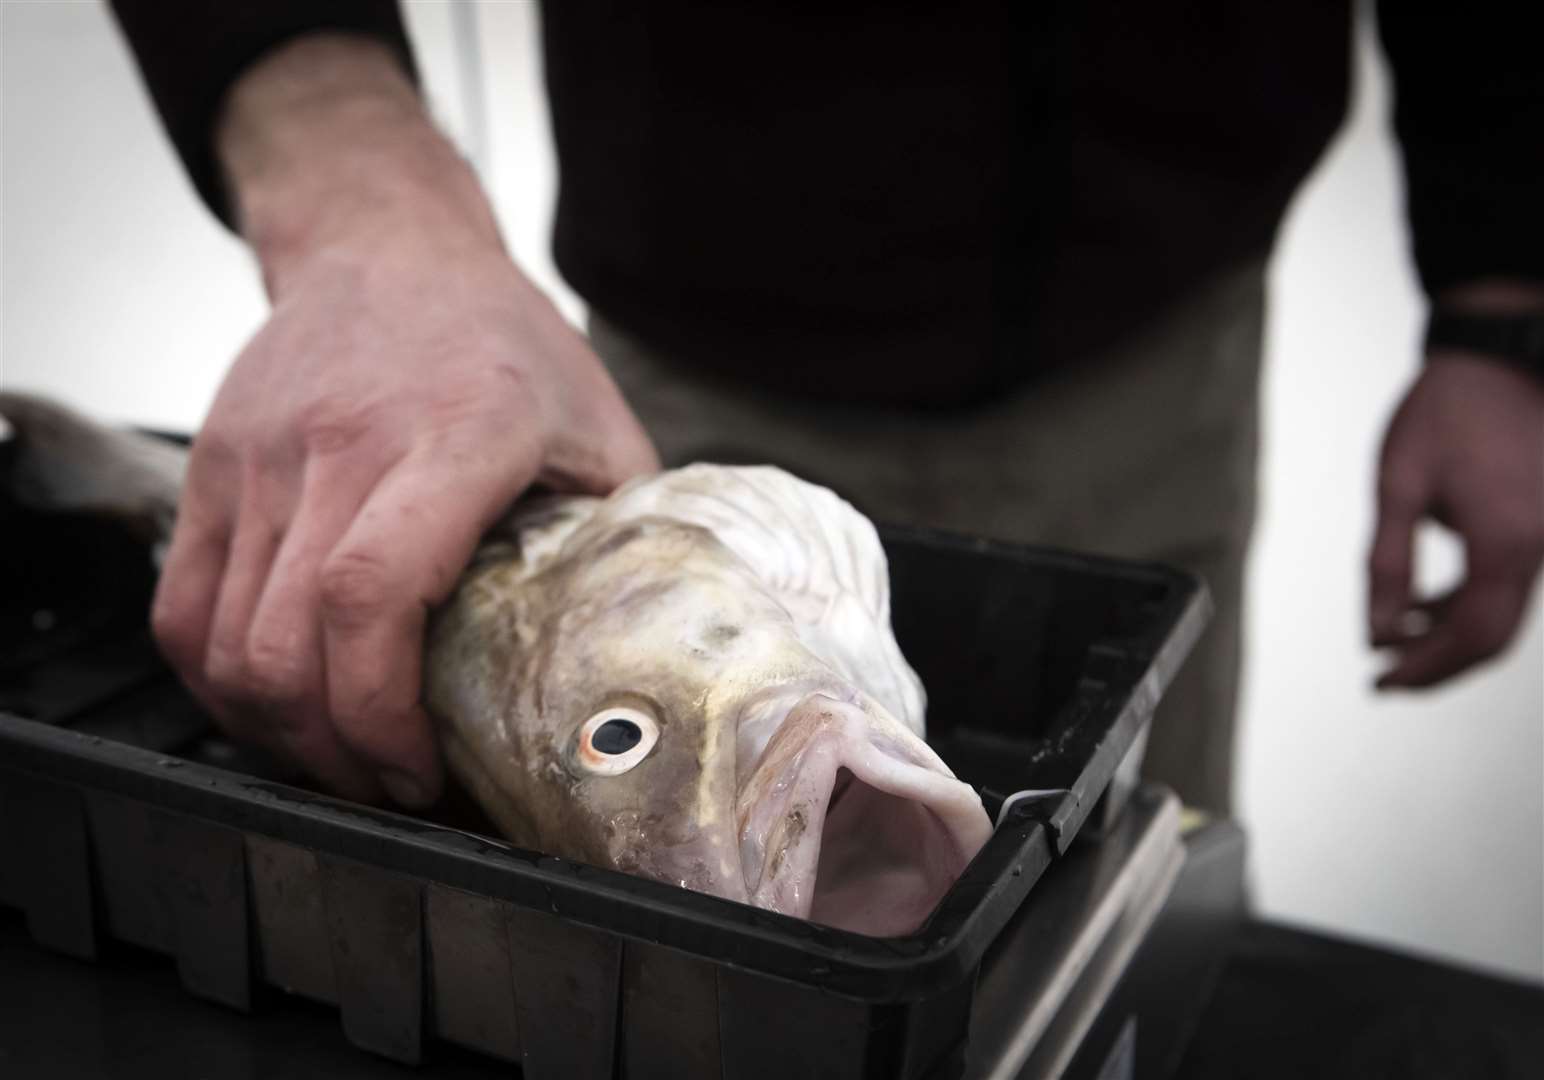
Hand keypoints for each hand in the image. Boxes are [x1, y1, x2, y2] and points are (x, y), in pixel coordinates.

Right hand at [150, 37, 657, 805]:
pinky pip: (181, 609)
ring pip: (223, 642)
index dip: (382, 712)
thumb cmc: (503, 341)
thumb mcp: (598, 423)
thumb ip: (621, 534)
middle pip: (285, 644)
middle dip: (333, 752)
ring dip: (276, 731)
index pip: (373, 593)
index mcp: (455, 437)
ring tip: (338, 757)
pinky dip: (218, 683)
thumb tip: (644, 651)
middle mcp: (340, 449)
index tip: (420, 771)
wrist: (385, 247)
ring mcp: (259, 458)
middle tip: (387, 787)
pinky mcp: (211, 468)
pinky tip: (275, 707)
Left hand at [1368, 352, 1543, 688]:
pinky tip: (1420, 612)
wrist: (1501, 359)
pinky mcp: (1538, 530)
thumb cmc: (1445, 413)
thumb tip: (1376, 633)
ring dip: (1447, 638)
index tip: (1379, 683)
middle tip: (1383, 680)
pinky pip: (1505, 587)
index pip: (1470, 634)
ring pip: (1501, 616)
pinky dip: (1464, 607)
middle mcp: (1539, 549)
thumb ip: (1386, 562)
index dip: (1425, 668)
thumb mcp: (1398, 484)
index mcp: (1507, 542)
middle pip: (1492, 637)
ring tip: (1390, 647)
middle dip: (1437, 665)